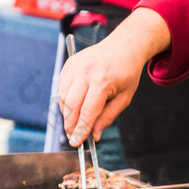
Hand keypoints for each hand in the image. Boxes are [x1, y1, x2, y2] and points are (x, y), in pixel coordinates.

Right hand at [58, 7, 170, 146]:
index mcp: (102, 81)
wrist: (124, 46)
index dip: (81, 130)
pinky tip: (75, 106)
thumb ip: (108, 117)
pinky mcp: (69, 64)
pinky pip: (62, 88)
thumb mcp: (125, 98)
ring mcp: (75, 66)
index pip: (87, 112)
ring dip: (67, 114)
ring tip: (76, 122)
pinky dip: (65, 101)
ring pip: (63, 98)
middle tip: (73, 137)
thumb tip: (94, 134)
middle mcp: (86, 72)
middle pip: (71, 106)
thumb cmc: (127, 73)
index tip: (76, 143)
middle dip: (70, 125)